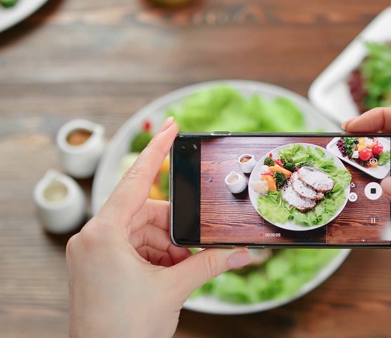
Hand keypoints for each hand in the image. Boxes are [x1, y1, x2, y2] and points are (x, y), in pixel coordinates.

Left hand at [66, 117, 252, 336]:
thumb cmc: (123, 330)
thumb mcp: (173, 289)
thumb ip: (210, 264)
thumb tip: (242, 252)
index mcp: (103, 234)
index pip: (135, 180)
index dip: (156, 151)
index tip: (171, 126)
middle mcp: (94, 238)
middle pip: (147, 213)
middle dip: (175, 231)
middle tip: (195, 249)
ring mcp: (95, 253)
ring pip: (144, 233)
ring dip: (168, 249)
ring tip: (180, 273)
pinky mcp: (100, 267)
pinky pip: (136, 249)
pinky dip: (158, 258)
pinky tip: (170, 276)